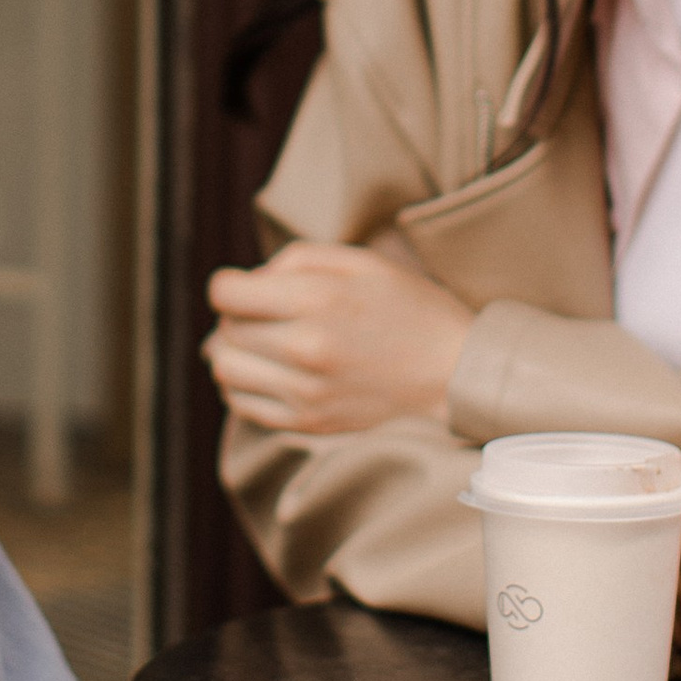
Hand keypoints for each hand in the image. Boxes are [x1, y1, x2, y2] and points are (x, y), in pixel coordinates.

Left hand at [205, 241, 472, 436]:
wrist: (455, 373)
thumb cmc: (410, 308)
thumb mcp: (361, 261)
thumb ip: (297, 259)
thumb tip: (250, 282)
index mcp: (316, 299)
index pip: (226, 293)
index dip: (229, 284)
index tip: (245, 286)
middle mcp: (304, 348)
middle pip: (224, 330)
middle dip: (235, 315)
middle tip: (263, 313)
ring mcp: (306, 391)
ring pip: (225, 369)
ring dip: (231, 351)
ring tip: (259, 343)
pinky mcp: (310, 422)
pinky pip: (242, 405)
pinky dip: (241, 385)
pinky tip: (265, 371)